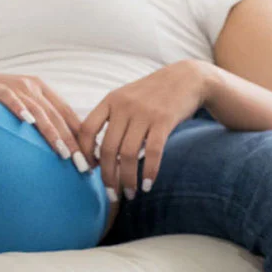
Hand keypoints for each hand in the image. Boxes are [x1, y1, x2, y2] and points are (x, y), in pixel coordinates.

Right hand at [0, 68, 89, 170]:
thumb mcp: (20, 110)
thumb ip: (39, 124)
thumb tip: (63, 151)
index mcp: (41, 90)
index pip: (67, 114)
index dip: (80, 136)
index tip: (90, 160)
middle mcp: (30, 85)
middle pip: (56, 115)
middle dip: (72, 141)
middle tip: (82, 165)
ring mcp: (11, 84)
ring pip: (37, 108)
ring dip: (51, 131)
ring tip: (62, 151)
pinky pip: (8, 97)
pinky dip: (18, 107)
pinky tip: (27, 122)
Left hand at [78, 60, 208, 202]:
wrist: (186, 78)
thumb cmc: (153, 94)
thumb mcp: (126, 98)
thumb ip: (111, 119)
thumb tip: (97, 155)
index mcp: (110, 100)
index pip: (87, 130)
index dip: (85, 153)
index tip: (90, 171)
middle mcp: (124, 106)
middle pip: (108, 148)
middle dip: (108, 176)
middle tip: (112, 194)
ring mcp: (144, 113)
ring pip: (128, 154)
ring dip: (128, 179)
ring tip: (130, 193)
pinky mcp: (164, 120)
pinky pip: (153, 152)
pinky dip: (149, 172)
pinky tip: (148, 185)